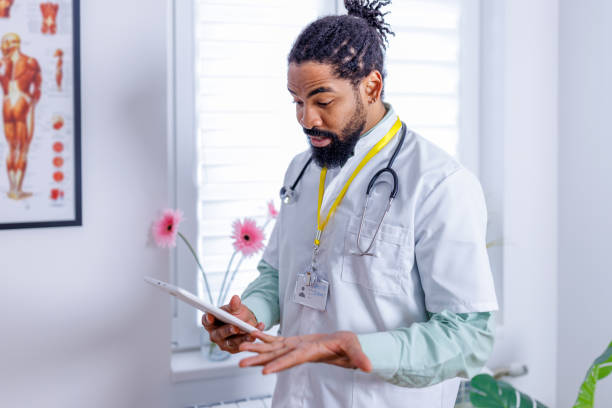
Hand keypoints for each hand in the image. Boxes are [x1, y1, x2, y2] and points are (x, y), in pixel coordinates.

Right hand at [201, 295, 264, 353]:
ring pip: (232, 342)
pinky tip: (259, 328)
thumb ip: (234, 305)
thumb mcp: (235, 308)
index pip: (206, 321)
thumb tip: (235, 298)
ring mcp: (224, 343)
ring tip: (251, 332)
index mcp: (211, 323)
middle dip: (227, 330)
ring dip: (242, 337)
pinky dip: (252, 337)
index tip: (211, 316)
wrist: (245, 320)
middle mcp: (215, 335)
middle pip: (219, 334)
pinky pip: (243, 344)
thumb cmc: (235, 313)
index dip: (207, 319)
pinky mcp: (234, 349)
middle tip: (235, 328)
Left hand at [238, 330, 371, 373]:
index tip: (264, 371)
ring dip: (257, 348)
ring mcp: (295, 347)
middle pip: (276, 357)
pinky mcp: (294, 341)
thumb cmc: (349, 347)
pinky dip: (264, 337)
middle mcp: (299, 352)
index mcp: (310, 353)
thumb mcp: (355, 350)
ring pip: (272, 348)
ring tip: (240, 348)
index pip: (292, 360)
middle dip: (258, 360)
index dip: (279, 365)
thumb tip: (369, 367)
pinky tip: (253, 334)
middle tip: (241, 363)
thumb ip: (360, 358)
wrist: (345, 345)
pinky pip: (276, 339)